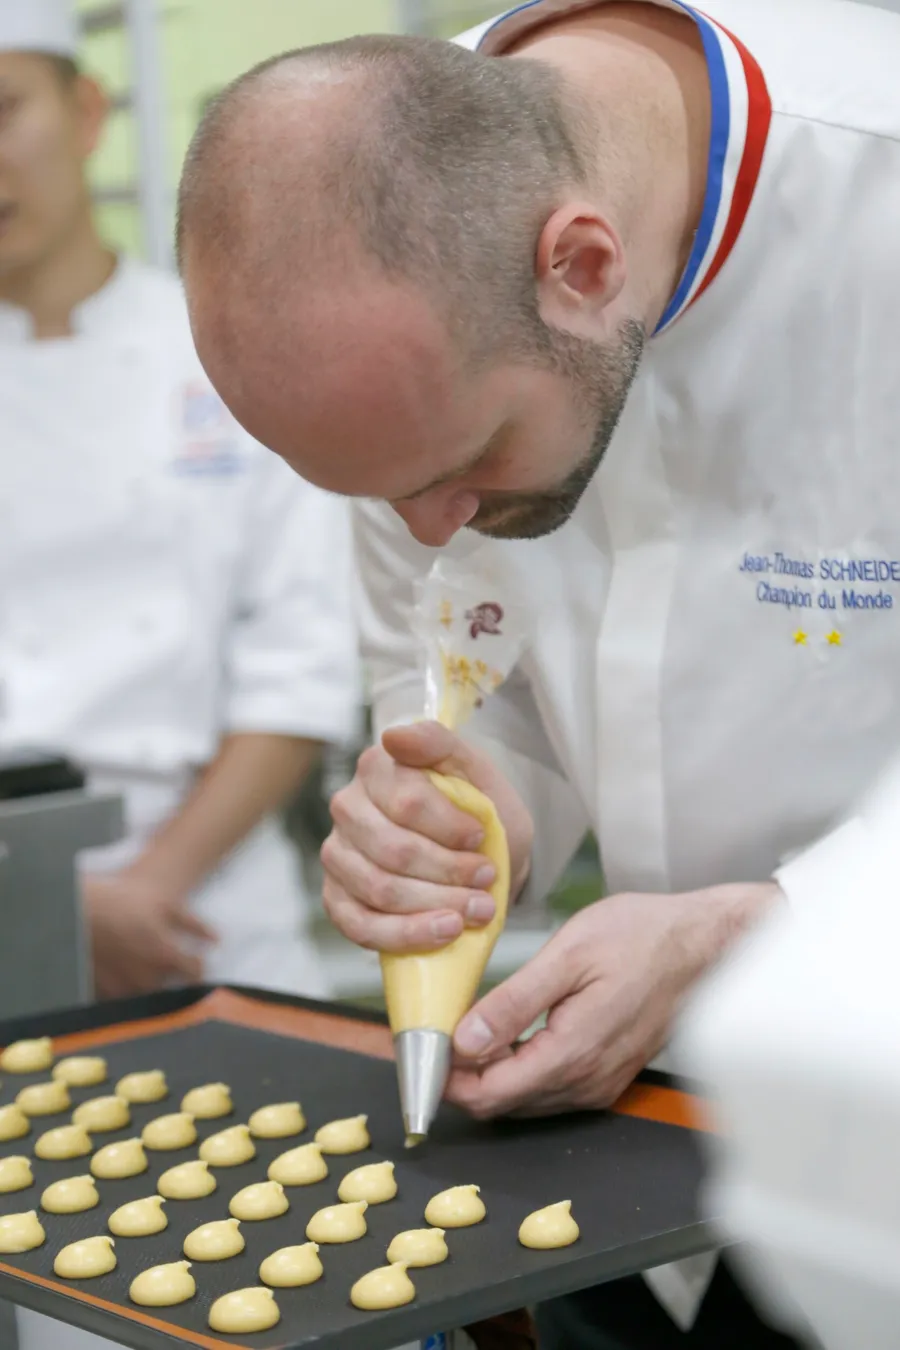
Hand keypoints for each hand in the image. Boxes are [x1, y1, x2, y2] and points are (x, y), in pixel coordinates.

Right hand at [83, 869, 216, 999]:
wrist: (71, 907)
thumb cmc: (119, 900)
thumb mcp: (163, 903)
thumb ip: (194, 924)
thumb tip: (217, 940)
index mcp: (165, 954)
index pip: (196, 973)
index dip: (198, 967)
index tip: (194, 962)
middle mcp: (146, 977)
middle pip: (174, 990)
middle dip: (176, 979)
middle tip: (167, 964)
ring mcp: (121, 989)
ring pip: (149, 998)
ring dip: (153, 988)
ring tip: (143, 966)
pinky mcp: (100, 993)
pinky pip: (122, 1001)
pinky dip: (127, 992)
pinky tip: (123, 974)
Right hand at [321, 721, 532, 952]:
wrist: (479, 859)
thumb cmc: (477, 814)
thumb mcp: (477, 773)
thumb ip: (441, 745)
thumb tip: (393, 736)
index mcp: (377, 768)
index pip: (406, 802)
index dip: (448, 827)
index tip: (481, 839)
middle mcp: (348, 808)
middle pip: (393, 850)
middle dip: (447, 872)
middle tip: (486, 881)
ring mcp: (338, 855)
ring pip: (379, 889)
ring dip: (435, 906)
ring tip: (476, 911)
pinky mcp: (337, 898)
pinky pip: (360, 925)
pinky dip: (407, 934)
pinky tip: (443, 932)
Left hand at [446, 882, 780, 1118]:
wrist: (704, 944)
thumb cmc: (642, 937)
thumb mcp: (569, 955)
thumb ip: (513, 1003)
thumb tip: (463, 1040)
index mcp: (572, 1055)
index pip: (488, 1095)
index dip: (442, 1078)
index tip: (413, 1048)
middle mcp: (585, 1082)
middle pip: (500, 1102)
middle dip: (455, 1075)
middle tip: (425, 1033)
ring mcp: (598, 1082)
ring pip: (521, 1097)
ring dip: (483, 1071)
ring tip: (454, 1027)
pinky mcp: (605, 1072)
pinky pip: (546, 1085)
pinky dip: (513, 1066)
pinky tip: (498, 1032)